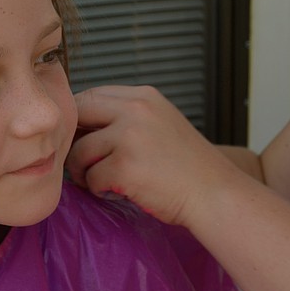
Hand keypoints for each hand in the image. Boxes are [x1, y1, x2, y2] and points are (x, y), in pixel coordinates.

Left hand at [66, 85, 241, 226]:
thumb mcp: (159, 123)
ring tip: (102, 180)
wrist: (216, 195)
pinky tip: (118, 193)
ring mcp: (130, 137)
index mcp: (144, 96)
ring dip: (84, 170)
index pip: (92, 95)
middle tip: (79, 159)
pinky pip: (91, 178)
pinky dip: (98, 189)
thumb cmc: (186, 166)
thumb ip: (124, 116)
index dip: (79, 118)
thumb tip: (77, 124)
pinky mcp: (125, 167)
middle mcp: (136, 110)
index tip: (81, 137)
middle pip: (79, 114)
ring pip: (81, 151)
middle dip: (73, 139)